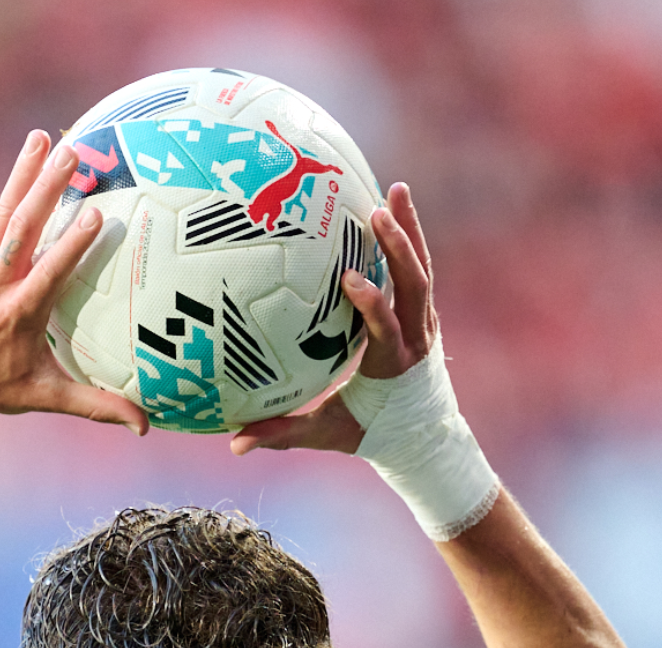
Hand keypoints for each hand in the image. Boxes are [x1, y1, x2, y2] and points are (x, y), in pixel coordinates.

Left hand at [0, 131, 148, 433]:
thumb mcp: (42, 396)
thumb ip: (94, 405)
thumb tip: (143, 425)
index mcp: (20, 314)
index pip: (50, 272)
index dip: (72, 244)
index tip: (95, 214)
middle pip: (24, 228)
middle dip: (47, 189)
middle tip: (72, 153)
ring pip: (5, 214)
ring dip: (25, 174)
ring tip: (44, 138)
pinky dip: (10, 188)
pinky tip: (26, 160)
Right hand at [229, 182, 437, 454]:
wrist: (422, 437)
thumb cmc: (369, 432)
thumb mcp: (328, 434)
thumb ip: (283, 433)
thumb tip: (236, 444)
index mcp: (393, 367)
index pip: (387, 329)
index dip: (373, 304)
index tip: (350, 278)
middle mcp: (417, 340)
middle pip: (415, 287)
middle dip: (399, 249)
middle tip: (377, 213)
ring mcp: (425, 323)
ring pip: (423, 270)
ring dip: (410, 230)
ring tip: (396, 188)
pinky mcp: (423, 313)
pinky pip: (419, 269)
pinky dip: (410, 237)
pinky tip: (393, 203)